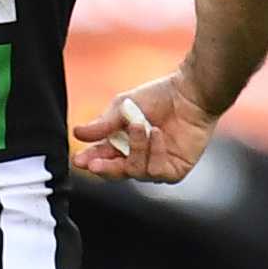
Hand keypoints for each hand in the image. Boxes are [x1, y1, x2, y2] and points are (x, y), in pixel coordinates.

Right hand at [70, 73, 215, 184]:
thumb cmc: (158, 97)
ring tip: (141, 126)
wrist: (190, 94)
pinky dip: (155, 152)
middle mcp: (136, 158)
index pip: (100, 158)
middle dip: (104, 168)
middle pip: (115, 174)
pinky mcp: (174, 170)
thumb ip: (102, 124)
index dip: (89, 160)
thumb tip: (77, 133)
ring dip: (136, 148)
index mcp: (120, 144)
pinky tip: (158, 134)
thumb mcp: (123, 107)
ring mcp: (155, 166)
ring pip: (135, 172)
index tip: (78, 160)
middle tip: (94, 163)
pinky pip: (157, 171)